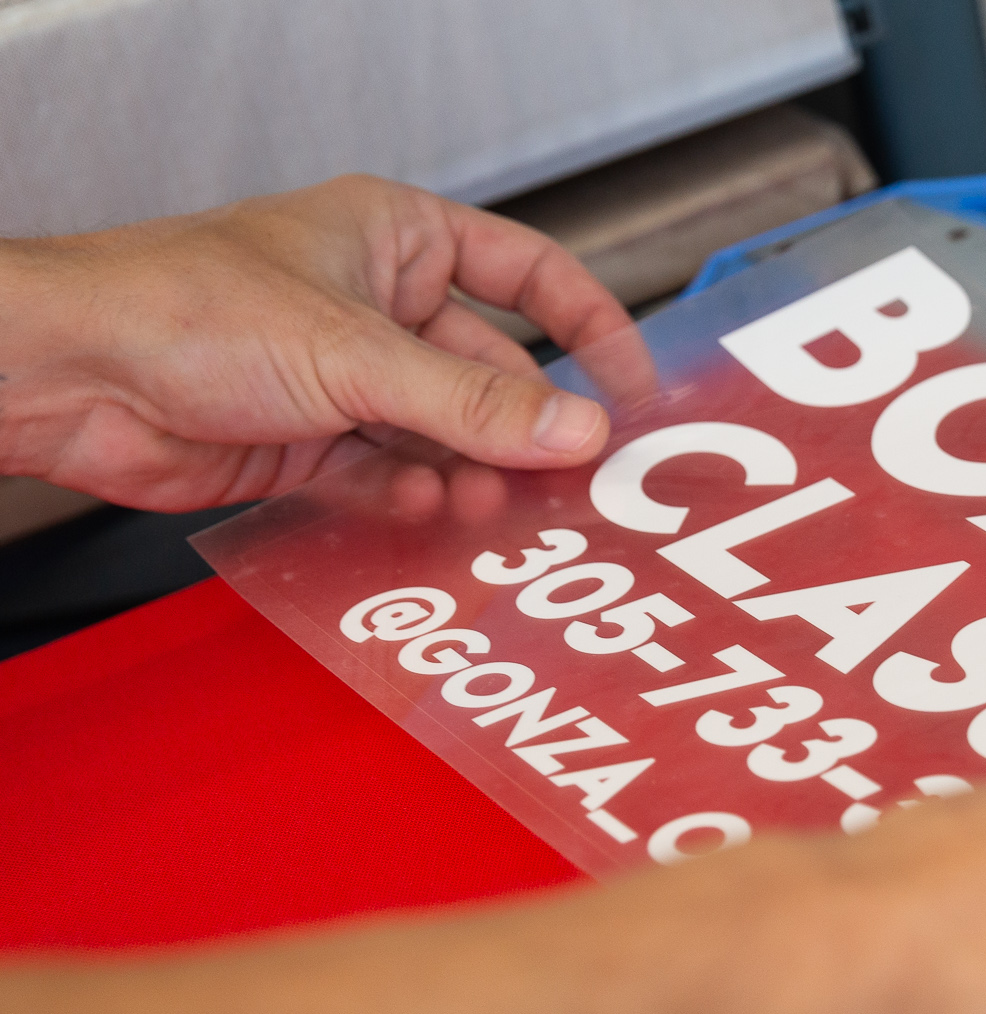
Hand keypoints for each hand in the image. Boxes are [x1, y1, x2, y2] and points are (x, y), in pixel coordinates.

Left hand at [0, 175, 651, 511]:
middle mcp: (378, 306)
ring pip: (445, 435)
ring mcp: (347, 377)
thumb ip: (475, 404)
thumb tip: (577, 431)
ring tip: (490, 510)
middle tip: (567, 483)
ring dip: (471, 475)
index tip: (631, 389)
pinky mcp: (314, 440)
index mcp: (397, 240)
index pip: (527, 274)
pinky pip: (394, 476)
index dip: (588, 327)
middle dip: (523, 430)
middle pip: (490, 373)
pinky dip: (415, 500)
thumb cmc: (183, 307)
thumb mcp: (356, 355)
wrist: (69, 377)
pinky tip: (427, 515)